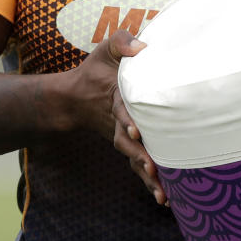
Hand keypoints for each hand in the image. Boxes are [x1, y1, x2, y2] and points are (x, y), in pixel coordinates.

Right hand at [73, 30, 167, 204]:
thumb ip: (122, 41)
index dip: (127, 119)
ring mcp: (122, 137)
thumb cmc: (96, 70)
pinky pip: (139, 166)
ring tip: (162, 195)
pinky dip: (149, 183)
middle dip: (139, 156)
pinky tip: (164, 199)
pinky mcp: (130, 145)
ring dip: (146, 176)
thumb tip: (141, 47)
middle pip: (127, 143)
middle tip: (151, 169)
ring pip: (134, 159)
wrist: (76, 97)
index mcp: (116, 99)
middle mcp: (118, 122)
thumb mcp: (106, 50)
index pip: (121, 110)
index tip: (134, 128)